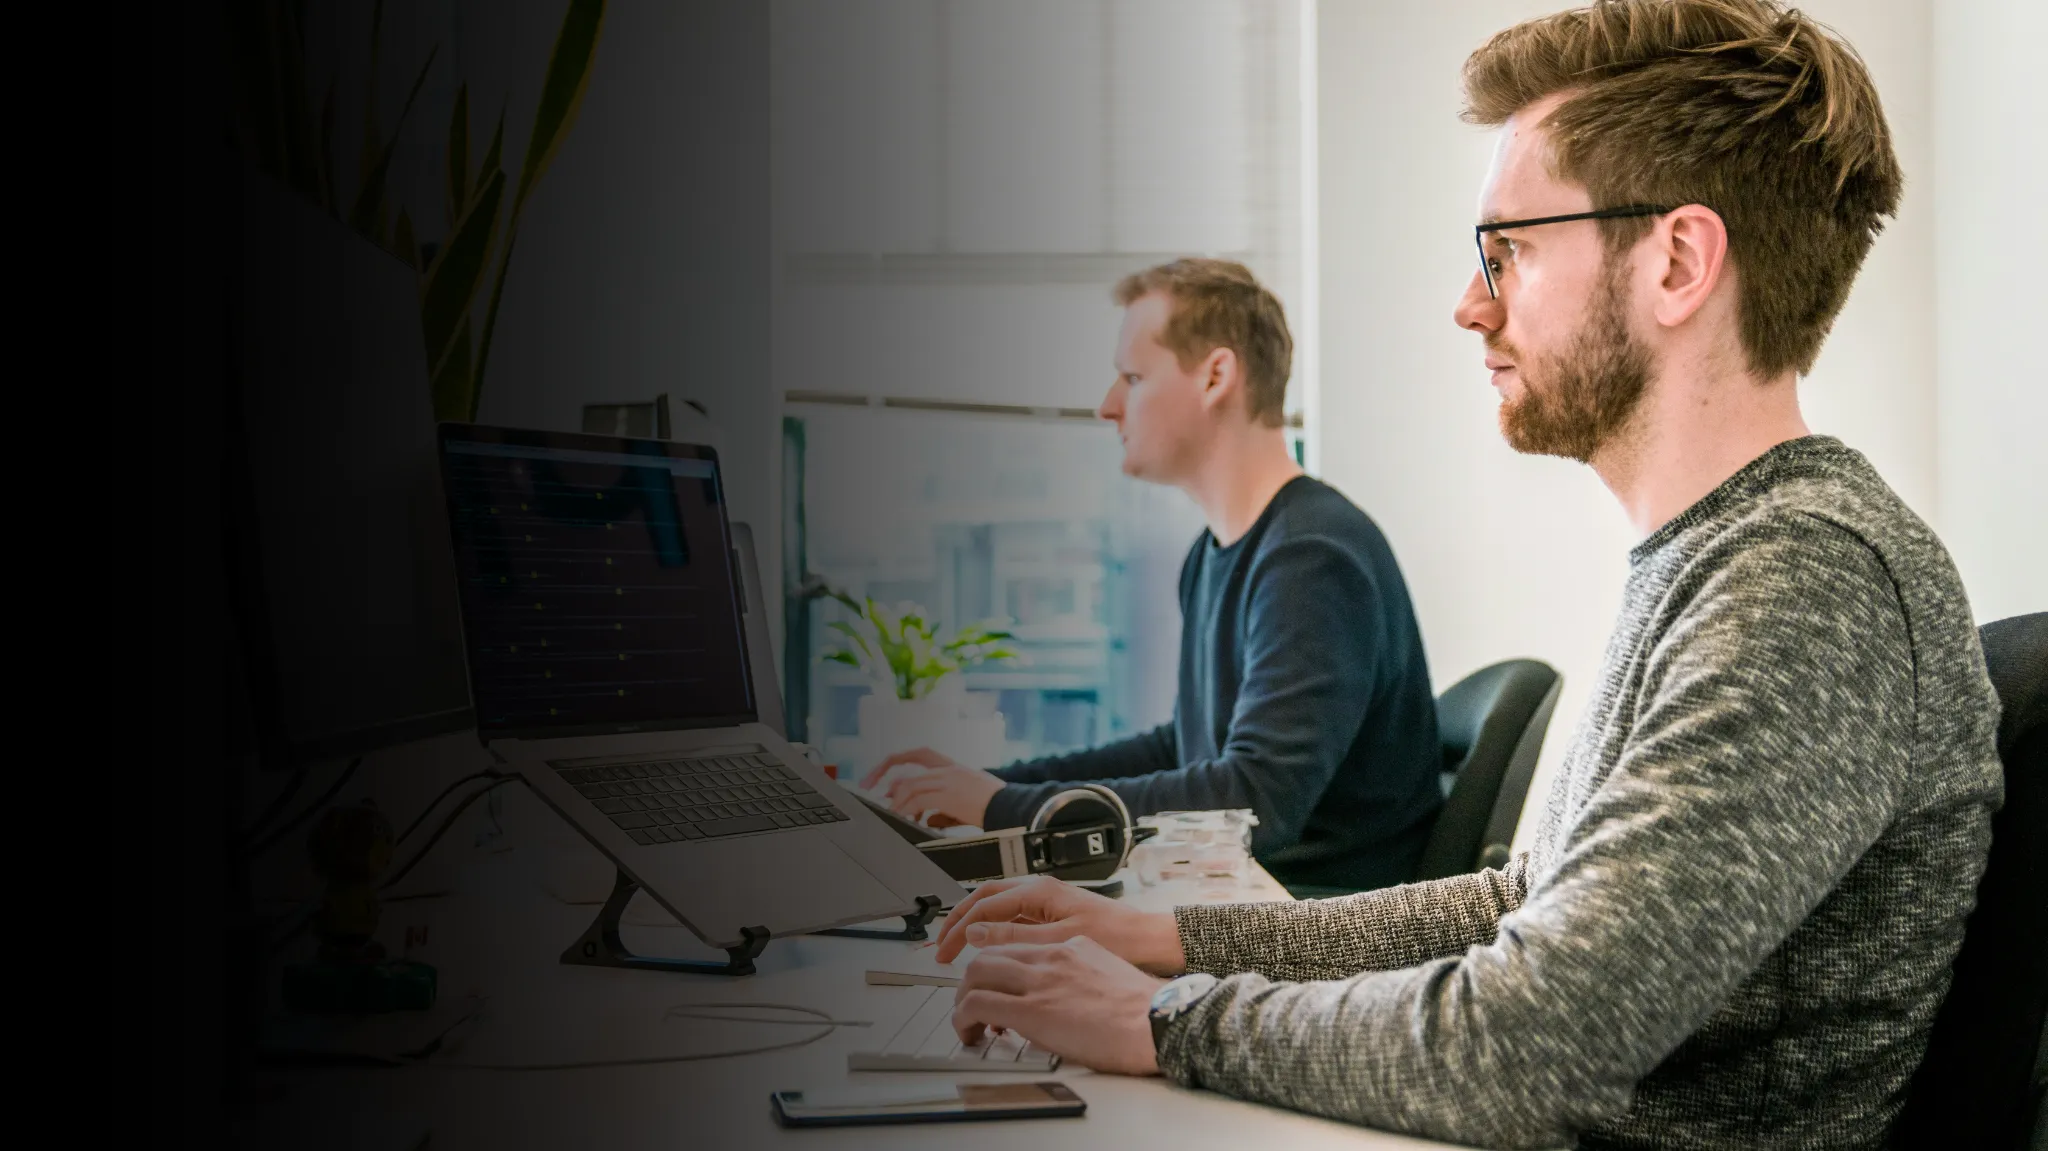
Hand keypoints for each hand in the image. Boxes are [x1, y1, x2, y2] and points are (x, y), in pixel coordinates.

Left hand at [863, 748, 1003, 827]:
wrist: (1015, 809)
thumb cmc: (996, 808)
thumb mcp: (967, 805)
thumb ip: (944, 811)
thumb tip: (927, 820)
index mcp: (953, 767)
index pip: (920, 753)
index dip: (898, 760)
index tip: (882, 774)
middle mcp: (949, 769)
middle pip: (908, 764)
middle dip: (883, 772)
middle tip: (870, 787)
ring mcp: (949, 780)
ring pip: (910, 784)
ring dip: (896, 799)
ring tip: (890, 812)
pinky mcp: (950, 795)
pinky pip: (919, 800)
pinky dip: (907, 809)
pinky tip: (904, 818)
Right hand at [934, 874, 1185, 973]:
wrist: (1150, 940)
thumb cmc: (1117, 936)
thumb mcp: (1058, 941)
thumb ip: (1015, 936)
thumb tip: (976, 933)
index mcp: (1038, 890)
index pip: (983, 905)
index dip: (958, 929)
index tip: (943, 951)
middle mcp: (1040, 890)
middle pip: (985, 899)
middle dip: (958, 920)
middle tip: (941, 946)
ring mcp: (1047, 901)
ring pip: (998, 907)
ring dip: (975, 924)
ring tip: (958, 946)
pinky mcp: (1054, 914)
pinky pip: (1014, 917)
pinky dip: (994, 930)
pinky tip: (991, 949)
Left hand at [952, 938, 1165, 1075]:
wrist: (1159, 1021)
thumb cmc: (1146, 1011)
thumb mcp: (1107, 975)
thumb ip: (1078, 977)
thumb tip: (1063, 999)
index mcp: (1071, 947)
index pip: (1017, 947)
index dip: (997, 969)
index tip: (994, 988)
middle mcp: (1051, 958)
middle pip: (988, 955)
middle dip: (971, 981)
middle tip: (972, 1004)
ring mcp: (1040, 981)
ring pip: (975, 974)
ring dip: (963, 1000)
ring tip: (968, 1023)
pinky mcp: (1031, 1009)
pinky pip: (977, 1004)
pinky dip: (963, 1018)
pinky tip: (969, 1033)